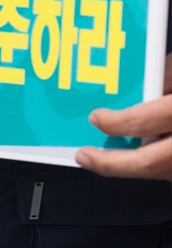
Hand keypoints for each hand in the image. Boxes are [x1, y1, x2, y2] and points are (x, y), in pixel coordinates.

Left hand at [75, 53, 171, 180]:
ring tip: (101, 161)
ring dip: (128, 168)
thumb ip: (162, 73)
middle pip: (148, 165)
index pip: (144, 122)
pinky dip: (150, 165)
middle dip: (110, 165)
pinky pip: (168, 170)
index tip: (95, 118)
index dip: (115, 123)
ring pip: (160, 174)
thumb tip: (135, 81)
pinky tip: (133, 156)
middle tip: (84, 157)